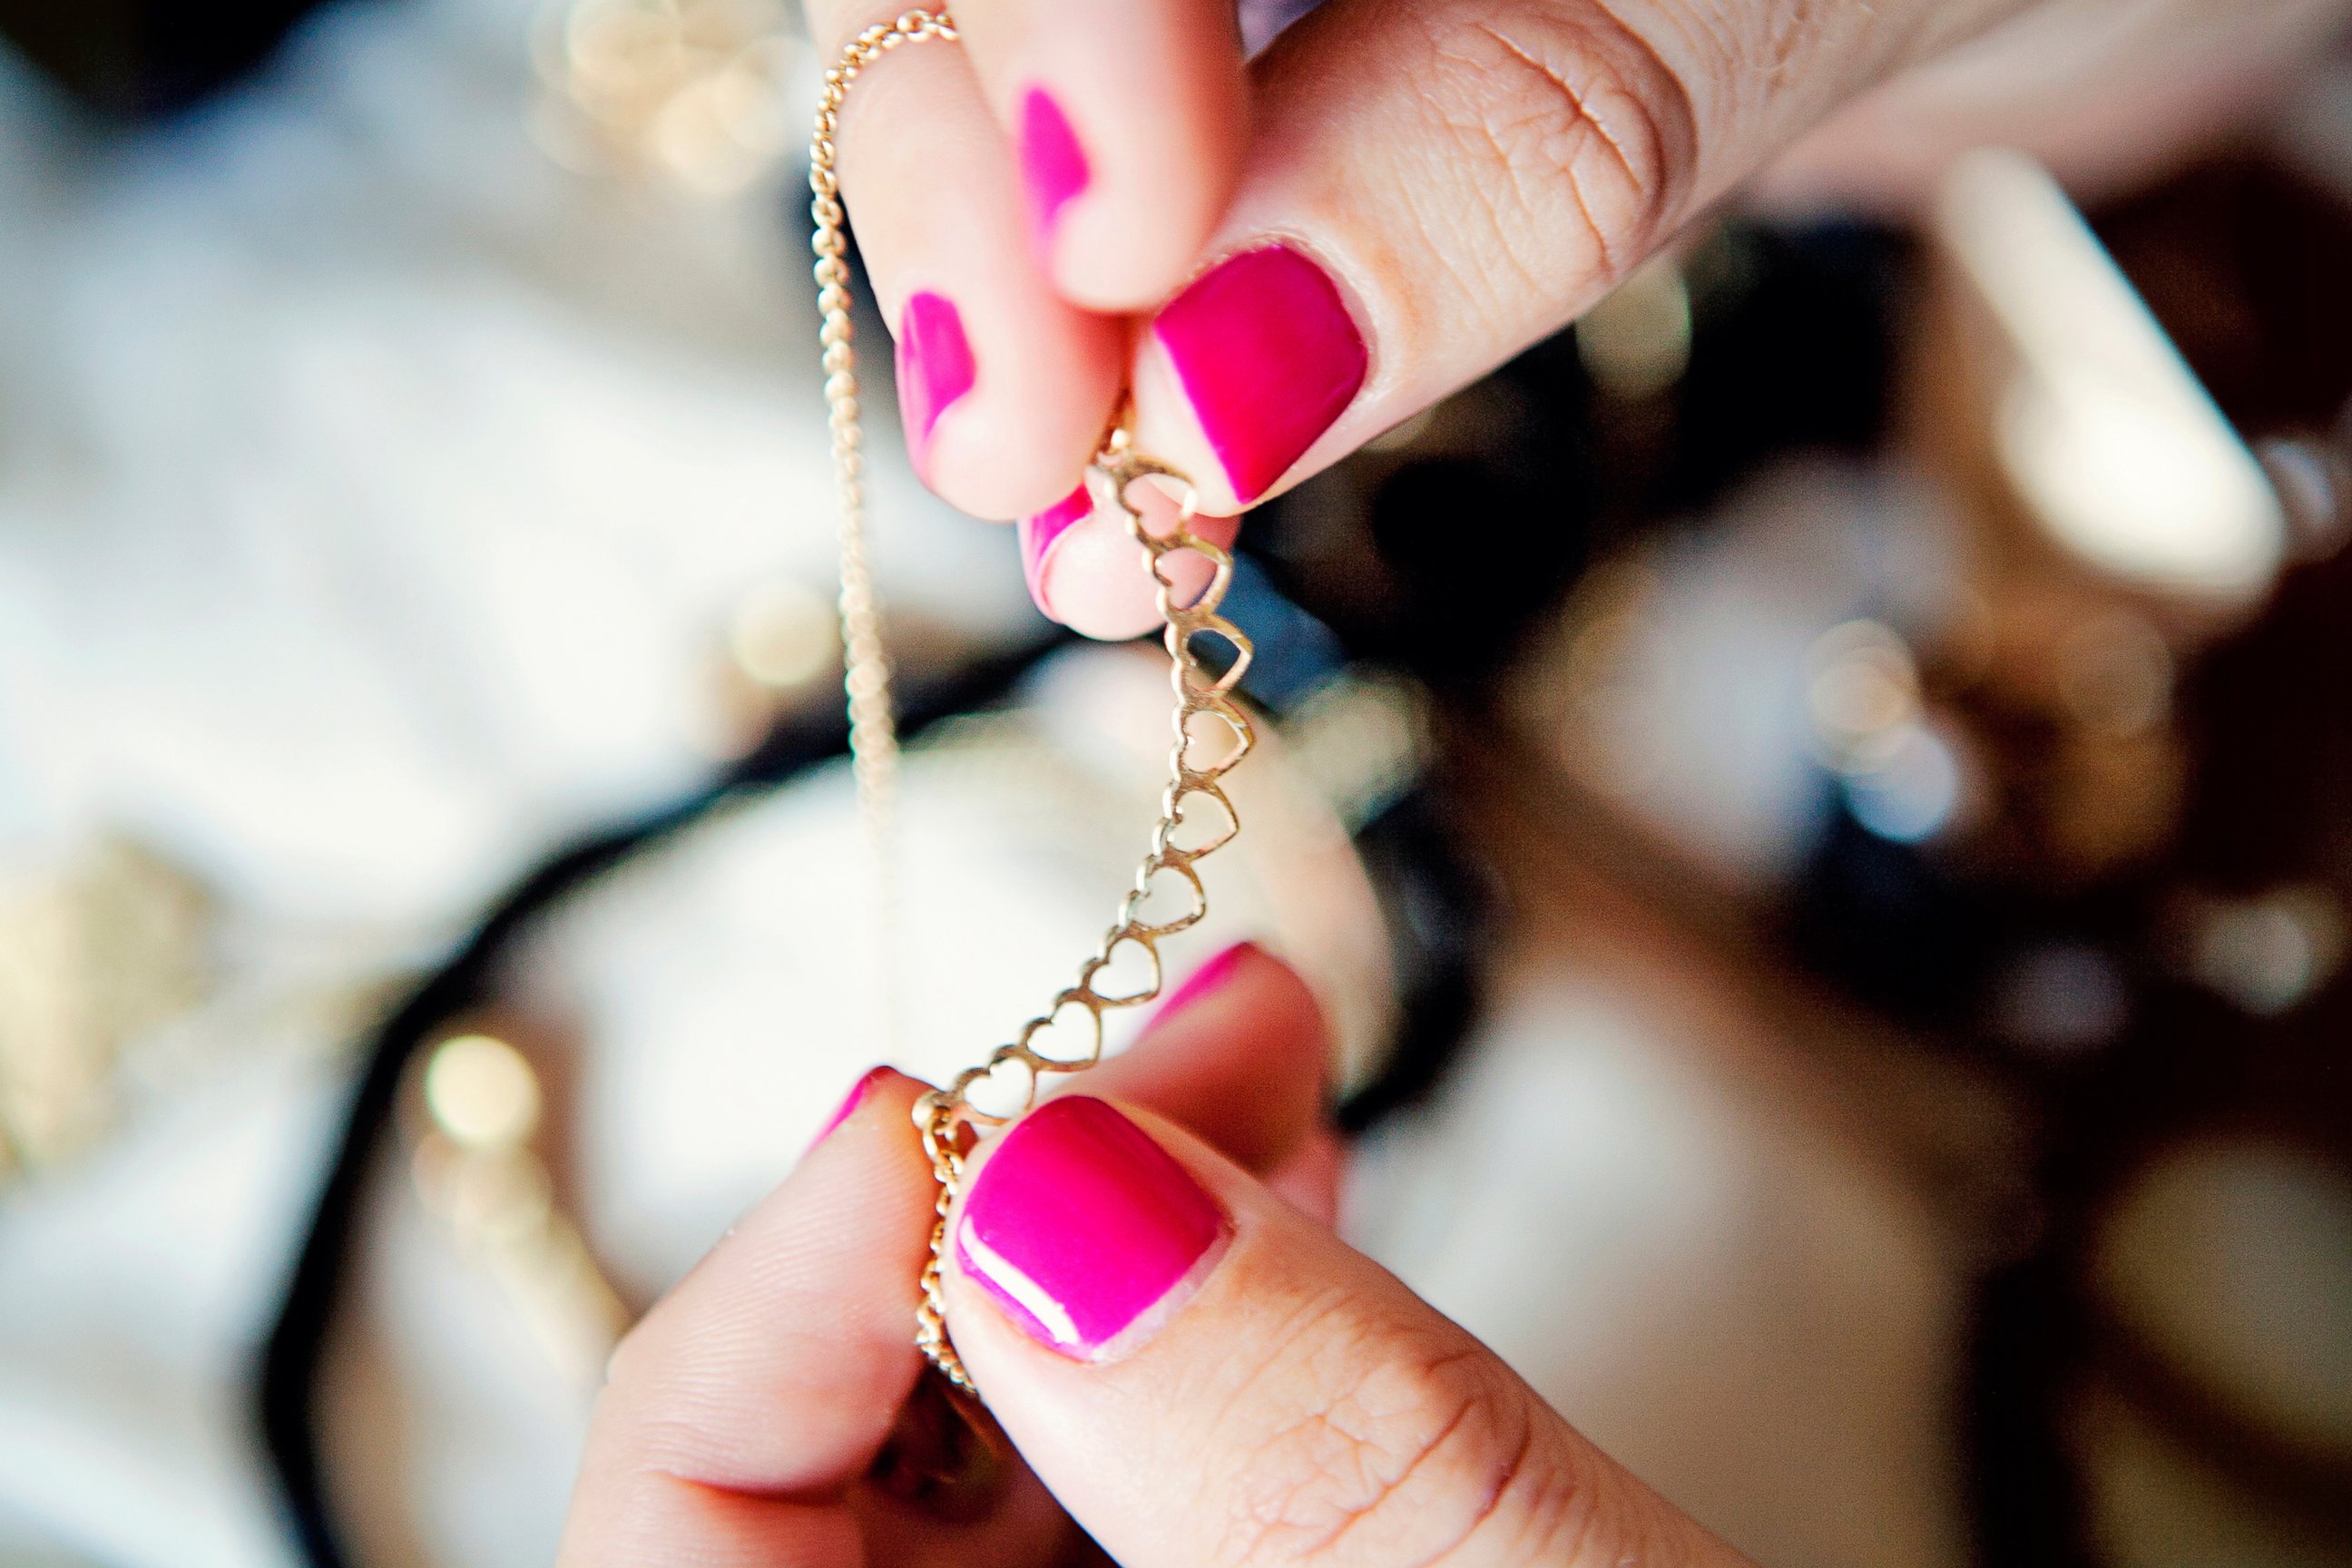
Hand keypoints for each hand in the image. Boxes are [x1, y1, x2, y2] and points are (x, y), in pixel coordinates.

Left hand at [557, 943, 1754, 1565]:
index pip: (680, 1545)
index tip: (954, 1114)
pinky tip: (1283, 1219)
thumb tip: (1051, 1194)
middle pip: (827, 1484)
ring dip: (1103, 1249)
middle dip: (994, 1223)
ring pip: (987, 1473)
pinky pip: (1116, 1510)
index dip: (779, 1301)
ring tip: (1261, 1074)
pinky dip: (1191, 1348)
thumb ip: (1304, 1463)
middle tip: (1187, 1048)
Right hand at [814, 0, 2348, 637]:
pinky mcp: (1299, 91)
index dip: (1041, 26)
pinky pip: (1145, 214)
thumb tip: (1215, 380)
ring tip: (1084, 521)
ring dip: (1023, 317)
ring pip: (1020, 97)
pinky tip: (1142, 480)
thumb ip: (1528, 132)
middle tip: (1042, 460)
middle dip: (975, 195)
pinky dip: (1129, 364)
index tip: (1117, 249)